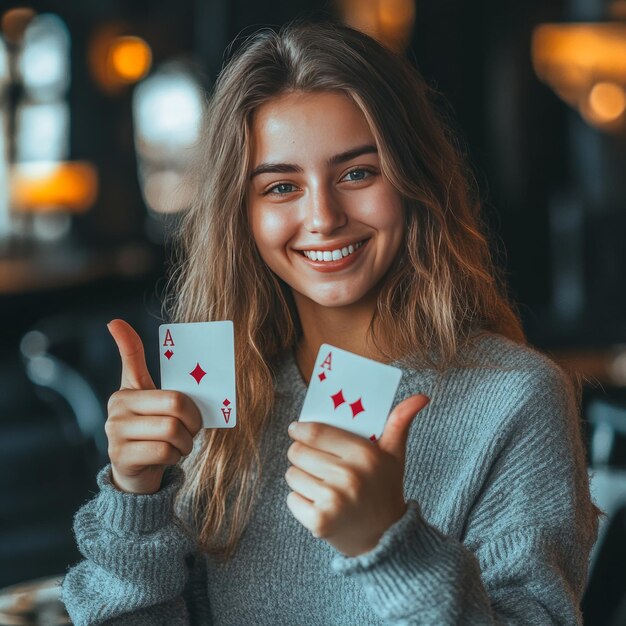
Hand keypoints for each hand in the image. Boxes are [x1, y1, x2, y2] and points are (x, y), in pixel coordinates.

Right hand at [105, 319, 202, 493]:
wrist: (138, 472)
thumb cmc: (152, 430)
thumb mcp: (152, 401)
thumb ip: (151, 374)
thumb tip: (120, 326)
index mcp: (126, 391)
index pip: (134, 362)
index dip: (127, 342)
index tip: (114, 322)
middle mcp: (116, 408)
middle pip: (175, 403)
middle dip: (193, 419)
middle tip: (192, 427)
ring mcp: (115, 433)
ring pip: (172, 430)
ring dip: (186, 441)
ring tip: (179, 443)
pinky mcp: (121, 457)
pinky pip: (165, 451)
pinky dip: (176, 456)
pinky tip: (168, 456)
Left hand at [285, 394, 429, 556]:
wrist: (386, 539)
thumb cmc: (384, 489)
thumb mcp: (394, 455)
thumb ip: (400, 422)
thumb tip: (421, 396)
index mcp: (365, 455)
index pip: (316, 432)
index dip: (301, 429)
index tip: (296, 430)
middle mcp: (349, 476)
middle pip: (298, 452)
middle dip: (300, 454)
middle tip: (312, 460)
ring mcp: (334, 500)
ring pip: (292, 474)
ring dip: (300, 477)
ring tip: (320, 484)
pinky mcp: (320, 521)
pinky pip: (292, 499)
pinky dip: (300, 501)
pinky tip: (320, 504)